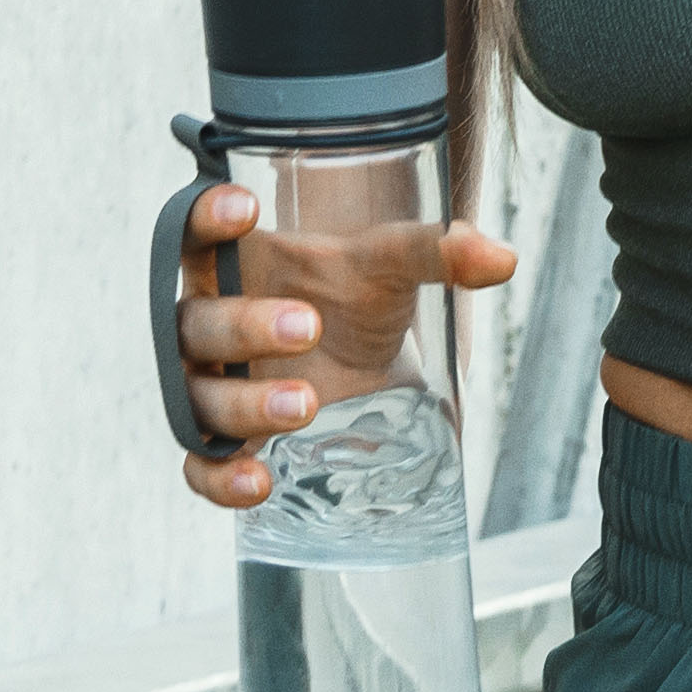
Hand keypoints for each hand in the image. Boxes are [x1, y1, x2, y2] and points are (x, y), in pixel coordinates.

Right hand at [169, 181, 517, 511]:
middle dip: (246, 326)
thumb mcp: (387, 268)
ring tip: (305, 405)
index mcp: (227, 263)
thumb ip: (433, 253)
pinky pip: (201, 469)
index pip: (191, 232)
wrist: (353, 355)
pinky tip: (262, 483)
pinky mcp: (224, 445)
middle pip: (197, 324)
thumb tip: (501, 258)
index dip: (205, 219)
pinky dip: (222, 481)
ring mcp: (209, 387)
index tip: (246, 208)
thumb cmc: (348, 295)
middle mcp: (205, 326)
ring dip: (245, 404)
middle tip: (311, 326)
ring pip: (199, 399)